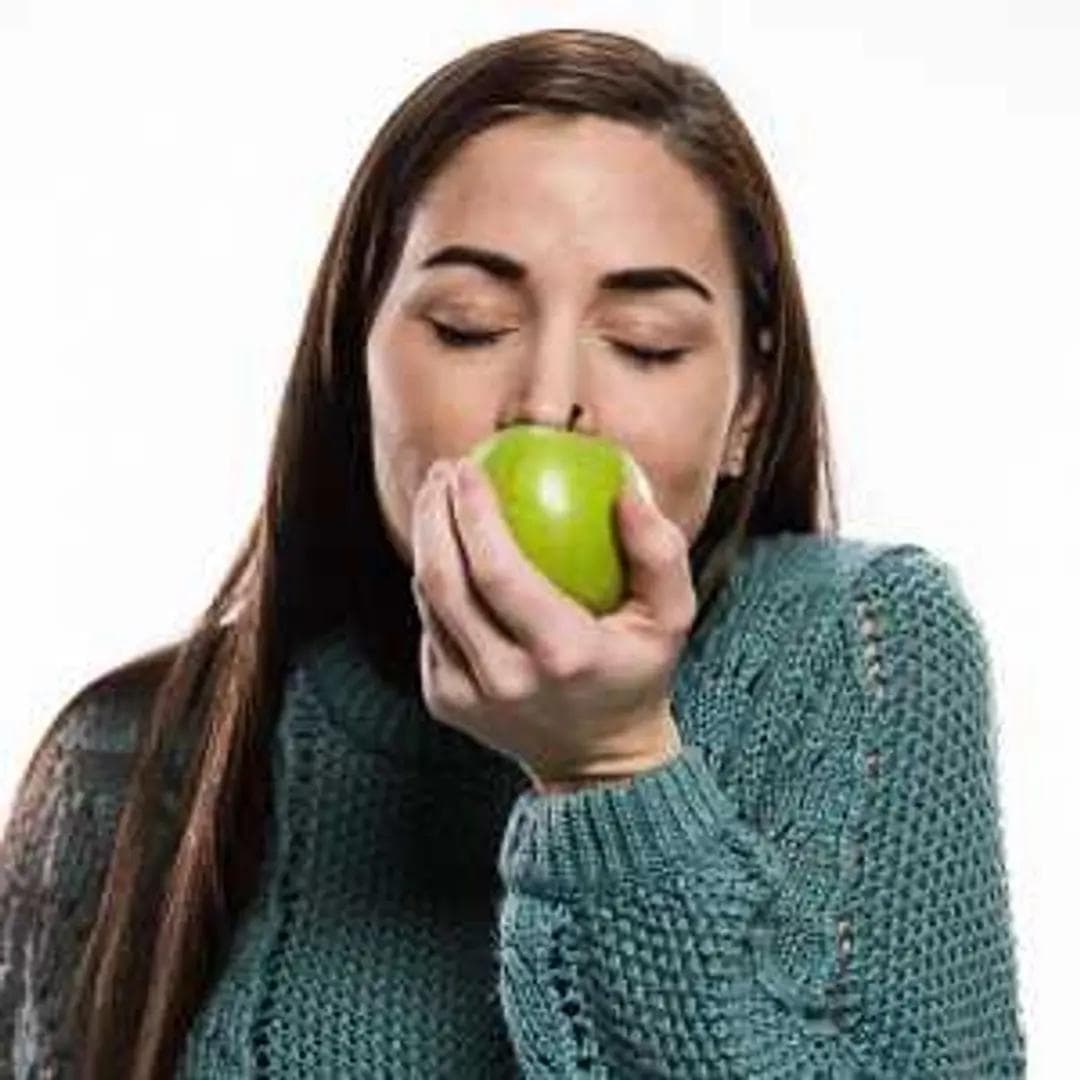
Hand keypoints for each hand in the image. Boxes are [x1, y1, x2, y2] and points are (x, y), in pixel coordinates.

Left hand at [410, 456, 696, 788]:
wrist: (598, 764)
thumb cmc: (638, 670)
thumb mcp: (673, 615)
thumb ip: (658, 550)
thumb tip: (623, 486)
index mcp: (562, 655)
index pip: (498, 571)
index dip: (474, 513)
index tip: (469, 468)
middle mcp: (505, 680)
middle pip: (444, 582)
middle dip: (434, 514)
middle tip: (444, 470)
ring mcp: (466, 697)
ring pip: (428, 602)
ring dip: (426, 540)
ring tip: (439, 496)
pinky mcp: (443, 703)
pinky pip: (430, 627)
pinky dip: (434, 583)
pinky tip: (447, 549)